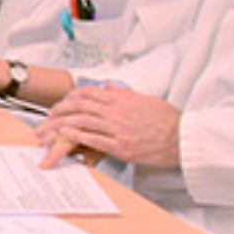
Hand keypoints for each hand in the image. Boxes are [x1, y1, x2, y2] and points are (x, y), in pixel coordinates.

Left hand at [36, 83, 182, 168]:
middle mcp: (118, 112)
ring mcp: (119, 130)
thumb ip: (124, 93)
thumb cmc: (167, 120)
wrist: (182, 138)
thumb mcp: (146, 99)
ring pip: (85, 122)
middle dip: (63, 109)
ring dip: (65, 123)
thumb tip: (109, 86)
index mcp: (123, 100)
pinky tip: (67, 135)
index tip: (63, 101)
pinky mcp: (122, 147)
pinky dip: (78, 136)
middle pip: (82, 106)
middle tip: (50, 113)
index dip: (72, 96)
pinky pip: (95, 140)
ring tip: (52, 124)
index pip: (90, 93)